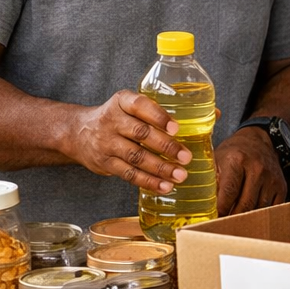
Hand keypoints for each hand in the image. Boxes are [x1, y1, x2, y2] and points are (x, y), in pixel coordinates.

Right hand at [63, 90, 189, 193]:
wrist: (78, 133)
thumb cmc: (118, 117)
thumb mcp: (132, 105)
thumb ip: (163, 109)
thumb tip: (211, 115)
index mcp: (122, 102)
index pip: (139, 105)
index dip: (158, 116)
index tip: (176, 128)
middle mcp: (112, 121)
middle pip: (140, 134)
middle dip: (166, 147)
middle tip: (186, 157)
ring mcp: (106, 143)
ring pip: (135, 157)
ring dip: (160, 168)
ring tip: (180, 175)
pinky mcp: (105, 163)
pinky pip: (128, 174)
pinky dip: (148, 181)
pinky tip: (165, 186)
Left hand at [215, 127, 286, 216]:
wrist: (257, 142)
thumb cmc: (233, 154)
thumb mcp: (217, 161)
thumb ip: (211, 181)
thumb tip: (206, 206)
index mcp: (238, 160)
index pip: (229, 192)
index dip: (221, 209)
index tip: (215, 219)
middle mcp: (257, 168)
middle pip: (245, 204)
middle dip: (233, 217)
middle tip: (223, 225)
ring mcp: (271, 178)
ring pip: (258, 208)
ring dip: (246, 217)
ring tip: (235, 220)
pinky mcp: (281, 186)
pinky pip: (271, 208)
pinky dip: (260, 213)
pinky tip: (250, 213)